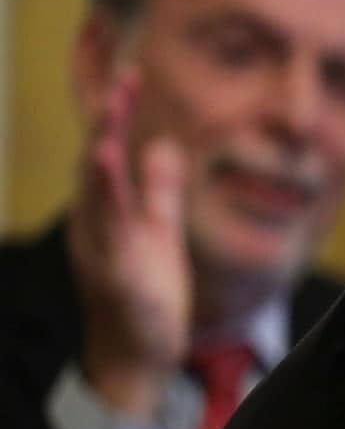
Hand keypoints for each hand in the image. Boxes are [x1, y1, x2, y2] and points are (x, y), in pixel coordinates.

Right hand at [67, 68, 192, 419]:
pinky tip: (111, 172)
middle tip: (124, 77)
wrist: (137, 354)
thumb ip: (160, 190)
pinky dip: (109, 200)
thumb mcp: (158, 232)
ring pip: (97, 192)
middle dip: (108, 119)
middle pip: (97, 160)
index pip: (110, 150)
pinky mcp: (115, 273)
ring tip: (112, 114)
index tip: (133, 73)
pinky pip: (110, 231)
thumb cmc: (146, 294)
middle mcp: (96, 222)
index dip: (118, 113)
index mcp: (108, 210)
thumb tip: (164, 146)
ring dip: (104, 151)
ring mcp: (101, 247)